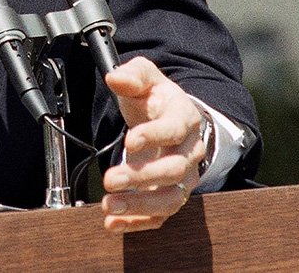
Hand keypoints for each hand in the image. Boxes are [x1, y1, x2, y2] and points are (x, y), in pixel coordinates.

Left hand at [100, 55, 205, 232]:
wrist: (171, 118)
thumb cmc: (155, 98)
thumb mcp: (144, 77)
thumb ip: (131, 75)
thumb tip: (115, 77)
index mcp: (184, 117)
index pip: (174, 129)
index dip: (154, 136)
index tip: (129, 141)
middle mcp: (189, 151)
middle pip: (174, 169)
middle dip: (141, 177)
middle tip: (110, 179)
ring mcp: (183, 177)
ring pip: (171, 198)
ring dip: (140, 206)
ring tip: (109, 205)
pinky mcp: (172, 195)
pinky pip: (160, 216)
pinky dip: (137, 223)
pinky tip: (113, 223)